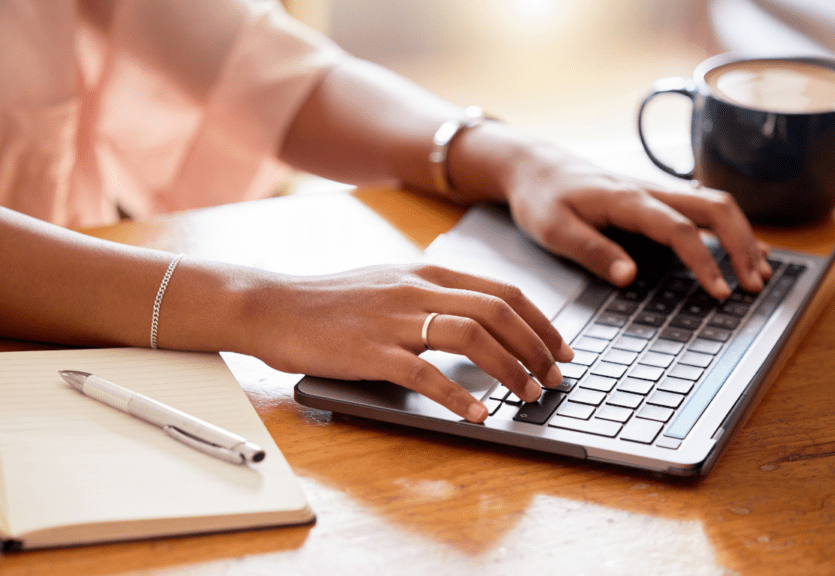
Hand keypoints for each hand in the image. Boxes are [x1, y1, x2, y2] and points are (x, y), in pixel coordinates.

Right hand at [236, 264, 574, 421]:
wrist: (273, 306)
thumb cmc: (331, 302)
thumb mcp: (390, 285)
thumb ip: (432, 297)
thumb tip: (480, 322)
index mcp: (427, 273)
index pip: (503, 291)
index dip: (542, 322)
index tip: (561, 349)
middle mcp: (417, 289)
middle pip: (498, 311)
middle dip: (537, 347)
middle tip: (555, 378)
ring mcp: (395, 319)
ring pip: (472, 337)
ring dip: (510, 369)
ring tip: (528, 396)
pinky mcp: (371, 351)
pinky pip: (426, 373)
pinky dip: (458, 396)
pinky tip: (478, 413)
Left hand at [504, 144, 771, 298]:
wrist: (532, 166)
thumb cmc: (541, 198)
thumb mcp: (554, 230)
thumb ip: (592, 251)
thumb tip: (629, 277)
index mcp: (627, 200)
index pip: (680, 229)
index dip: (705, 261)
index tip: (720, 291)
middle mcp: (649, 190)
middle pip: (715, 209)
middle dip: (741, 246)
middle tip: (753, 285)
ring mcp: (655, 191)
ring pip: (715, 205)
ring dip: (742, 236)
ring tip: (759, 273)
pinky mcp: (654, 197)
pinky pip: (702, 207)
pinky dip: (729, 228)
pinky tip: (744, 248)